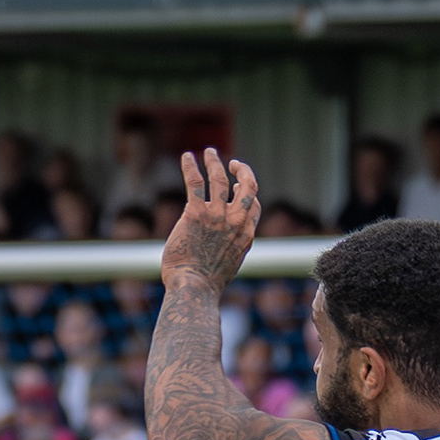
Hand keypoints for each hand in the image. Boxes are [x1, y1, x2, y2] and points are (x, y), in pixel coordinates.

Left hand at [161, 151, 260, 293]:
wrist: (193, 287)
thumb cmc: (206, 282)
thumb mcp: (230, 263)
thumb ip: (232, 246)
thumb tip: (226, 242)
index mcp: (246, 234)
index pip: (253, 204)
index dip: (246, 192)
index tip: (236, 186)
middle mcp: (235, 221)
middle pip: (248, 185)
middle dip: (242, 170)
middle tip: (232, 163)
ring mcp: (216, 216)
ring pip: (220, 179)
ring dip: (214, 161)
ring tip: (209, 152)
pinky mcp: (195, 213)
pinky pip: (195, 183)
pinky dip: (191, 167)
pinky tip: (187, 157)